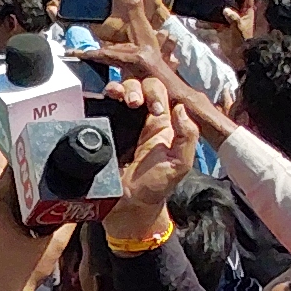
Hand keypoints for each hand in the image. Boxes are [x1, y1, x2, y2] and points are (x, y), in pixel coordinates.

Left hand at [0, 159, 67, 290]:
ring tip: (30, 170)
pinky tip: (20, 201)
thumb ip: (65, 223)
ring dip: (5, 179)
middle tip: (31, 148)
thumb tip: (78, 206)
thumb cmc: (20, 276)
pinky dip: (1, 197)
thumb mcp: (50, 248)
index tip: (27, 135)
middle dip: (9, 160)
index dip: (14, 149)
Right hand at [107, 86, 198, 238]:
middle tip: (132, 103)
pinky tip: (106, 98)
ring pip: (122, 89)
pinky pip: (103, 104)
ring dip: (121, 87)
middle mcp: (142, 118)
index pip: (162, 93)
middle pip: (140, 85)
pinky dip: (104, 95)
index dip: (157, 94)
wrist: (125, 205)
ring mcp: (122, 121)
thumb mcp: (179, 164)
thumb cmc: (154, 187)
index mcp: (164, 124)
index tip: (154, 110)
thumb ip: (187, 136)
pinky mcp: (104, 127)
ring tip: (118, 98)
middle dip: (136, 87)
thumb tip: (180, 108)